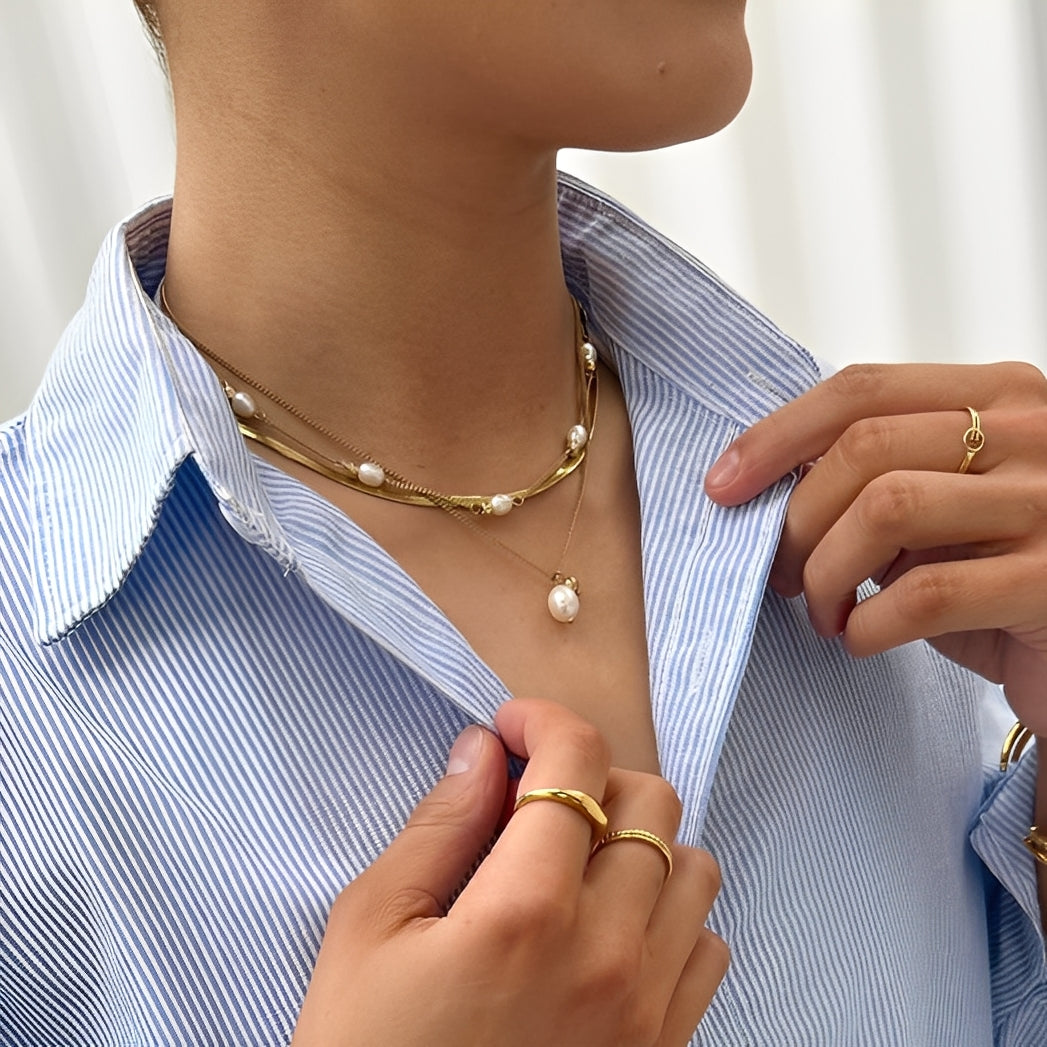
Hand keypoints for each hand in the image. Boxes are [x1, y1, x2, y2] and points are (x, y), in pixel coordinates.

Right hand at [292, 699, 727, 1045]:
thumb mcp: (369, 931)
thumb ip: (436, 827)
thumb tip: (482, 751)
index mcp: (525, 911)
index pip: (577, 762)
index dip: (545, 719)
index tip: (512, 726)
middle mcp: (607, 953)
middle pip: (650, 798)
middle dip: (592, 775)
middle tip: (535, 800)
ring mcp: (648, 1008)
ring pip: (694, 865)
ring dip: (640, 840)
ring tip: (577, 862)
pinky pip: (708, 946)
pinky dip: (670, 914)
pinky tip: (609, 930)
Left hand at [704, 361, 1046, 730]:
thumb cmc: (999, 573)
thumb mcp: (938, 505)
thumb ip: (874, 475)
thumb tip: (765, 480)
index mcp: (997, 397)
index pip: (861, 389)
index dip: (776, 436)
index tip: (724, 487)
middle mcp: (1032, 434)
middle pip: (863, 447)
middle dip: (797, 519)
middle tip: (780, 572)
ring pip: (886, 508)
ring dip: (825, 572)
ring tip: (824, 611)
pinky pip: (923, 595)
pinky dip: (867, 624)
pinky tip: (861, 638)